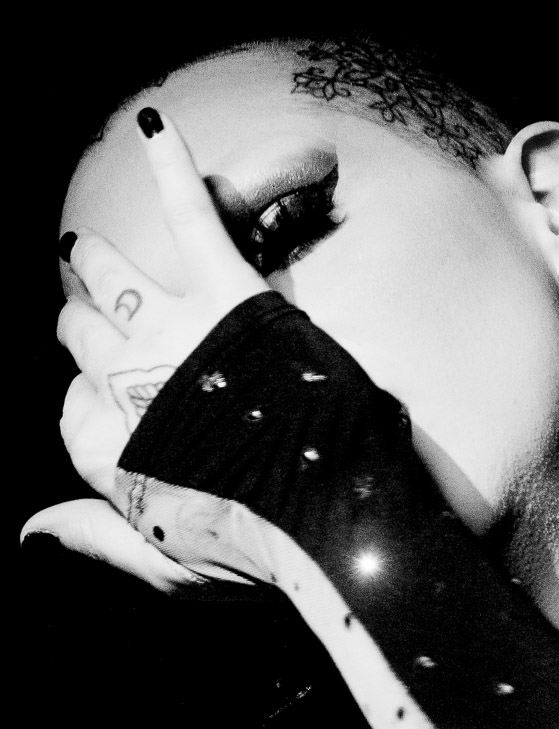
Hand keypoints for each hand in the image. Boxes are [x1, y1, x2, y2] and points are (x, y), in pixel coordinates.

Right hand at [22, 107, 268, 590]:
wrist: (322, 516)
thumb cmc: (249, 553)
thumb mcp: (161, 566)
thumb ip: (95, 541)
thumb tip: (26, 532)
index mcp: (102, 448)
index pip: (71, 409)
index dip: (90, 405)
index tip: (108, 406)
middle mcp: (119, 381)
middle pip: (82, 336)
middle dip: (84, 326)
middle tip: (93, 317)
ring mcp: (164, 330)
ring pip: (107, 278)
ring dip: (92, 262)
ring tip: (80, 247)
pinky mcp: (222, 290)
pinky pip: (189, 215)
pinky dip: (171, 166)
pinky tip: (153, 125)